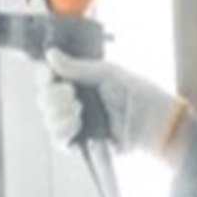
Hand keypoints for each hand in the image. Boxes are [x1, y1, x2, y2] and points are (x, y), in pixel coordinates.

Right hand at [36, 50, 186, 155]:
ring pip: (48, 119)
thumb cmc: (137, 93)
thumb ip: (77, 67)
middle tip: (72, 94)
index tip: (50, 74)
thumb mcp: (108, 73)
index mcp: (79, 80)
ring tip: (80, 109)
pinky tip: (77, 124)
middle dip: (54, 95)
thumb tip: (50, 54)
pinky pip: (57, 140)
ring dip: (59, 113)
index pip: (48, 76)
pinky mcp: (80, 142)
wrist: (153, 123)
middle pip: (43, 98)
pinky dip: (63, 130)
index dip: (44, 75)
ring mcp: (75, 122)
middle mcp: (73, 101)